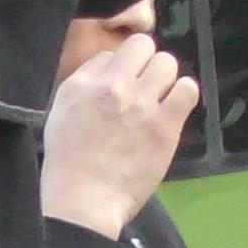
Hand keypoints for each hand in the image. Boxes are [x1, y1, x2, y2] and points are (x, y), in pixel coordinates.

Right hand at [41, 35, 198, 239]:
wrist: (84, 201)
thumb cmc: (67, 165)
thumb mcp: (59, 115)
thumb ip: (82, 89)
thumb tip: (107, 73)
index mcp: (82, 84)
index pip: (110, 54)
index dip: (117, 70)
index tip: (117, 90)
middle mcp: (113, 86)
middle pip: (142, 46)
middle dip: (144, 64)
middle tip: (142, 88)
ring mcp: (141, 104)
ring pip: (167, 63)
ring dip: (164, 79)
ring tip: (158, 100)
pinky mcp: (165, 125)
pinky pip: (188, 89)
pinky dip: (183, 95)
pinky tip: (173, 109)